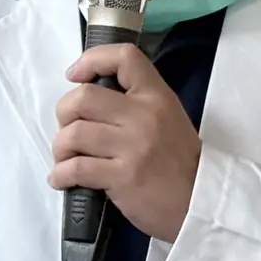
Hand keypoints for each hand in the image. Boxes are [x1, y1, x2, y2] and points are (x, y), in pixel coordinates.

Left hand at [49, 43, 200, 243]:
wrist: (200, 203)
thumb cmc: (179, 163)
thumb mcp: (167, 119)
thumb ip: (134, 105)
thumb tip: (87, 101)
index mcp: (156, 96)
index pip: (124, 57)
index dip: (92, 59)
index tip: (75, 76)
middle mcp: (144, 116)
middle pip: (83, 98)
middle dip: (64, 113)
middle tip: (69, 130)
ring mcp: (133, 147)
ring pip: (74, 133)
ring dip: (60, 148)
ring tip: (65, 159)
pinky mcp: (123, 177)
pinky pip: (76, 168)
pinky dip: (61, 174)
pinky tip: (63, 179)